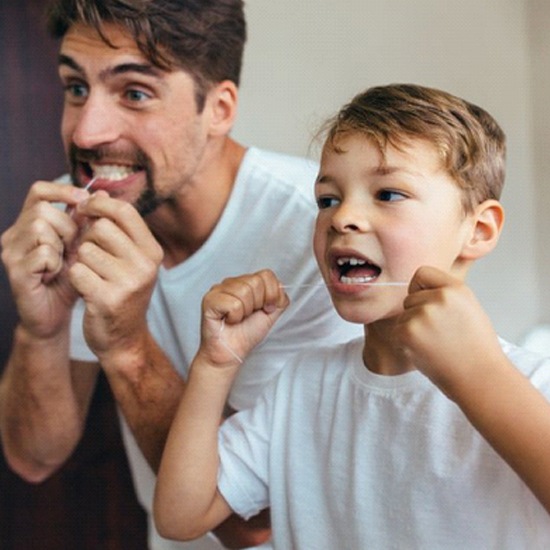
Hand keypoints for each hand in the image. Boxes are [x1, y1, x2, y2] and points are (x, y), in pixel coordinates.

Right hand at [0, 181, 89, 337]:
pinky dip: (55, 263)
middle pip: (43, 209)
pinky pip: (42, 253)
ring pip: (40, 227)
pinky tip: (55, 274)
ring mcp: (11, 252)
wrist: (55, 315)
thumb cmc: (69, 279)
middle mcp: (14, 234)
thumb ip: (87, 222)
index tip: (84, 200)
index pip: (39, 191)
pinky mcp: (15, 271)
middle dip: (67, 227)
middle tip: (73, 248)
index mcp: (29, 223)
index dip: (62, 191)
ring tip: (63, 262)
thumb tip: (102, 194)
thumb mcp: (82, 246)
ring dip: (61, 245)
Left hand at [67, 191, 163, 359]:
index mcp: (152, 251)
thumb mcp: (130, 259)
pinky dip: (76, 278)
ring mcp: (129, 283)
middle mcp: (145, 265)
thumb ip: (117, 228)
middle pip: (102, 227)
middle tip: (90, 254)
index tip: (85, 208)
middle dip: (88, 237)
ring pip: (86, 249)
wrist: (124, 339)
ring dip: (81, 261)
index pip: (125, 211)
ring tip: (91, 275)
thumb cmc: (122, 292)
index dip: (100, 204)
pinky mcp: (108, 299)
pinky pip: (77, 271)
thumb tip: (97, 191)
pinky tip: (87, 290)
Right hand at [199, 270, 288, 367]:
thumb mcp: (271, 314)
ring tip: (237, 318)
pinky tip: (228, 321)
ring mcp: (218, 289)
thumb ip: (279, 298)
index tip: (265, 309)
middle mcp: (231, 282)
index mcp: (246, 282)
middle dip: (257, 304)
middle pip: (256, 282)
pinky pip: (233, 304)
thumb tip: (280, 286)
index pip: (266, 274)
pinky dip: (235, 317)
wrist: (231, 354)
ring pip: (244, 291)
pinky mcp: (209, 300)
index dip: (271, 294)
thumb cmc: (247, 334)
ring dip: (245, 311)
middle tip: (248, 316)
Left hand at [394, 266, 501, 393]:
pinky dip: (406, 343)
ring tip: (436, 344)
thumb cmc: (476, 348)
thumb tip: (419, 288)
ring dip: (412, 330)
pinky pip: (397, 331)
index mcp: (456, 289)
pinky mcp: (408, 332)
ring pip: (403, 316)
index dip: (421, 289)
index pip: (422, 273)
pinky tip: (426, 352)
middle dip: (418, 313)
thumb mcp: (468, 308)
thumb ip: (445, 294)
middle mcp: (439, 297)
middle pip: (410, 297)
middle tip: (440, 334)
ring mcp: (422, 314)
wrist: (480, 378)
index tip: (430, 305)